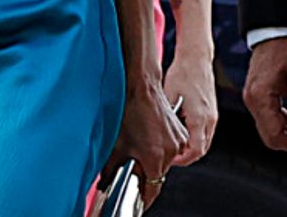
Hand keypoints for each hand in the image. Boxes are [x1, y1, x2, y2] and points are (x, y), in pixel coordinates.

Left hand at [109, 79, 187, 207]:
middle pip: (159, 175)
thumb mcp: (116, 145)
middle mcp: (171, 151)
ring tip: (140, 150)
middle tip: (132, 171)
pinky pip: (171, 148)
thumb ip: (111, 170)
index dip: (144, 198)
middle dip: (146, 175)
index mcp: (156, 158)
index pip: (153, 190)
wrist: (140, 86)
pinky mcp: (179, 130)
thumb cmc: (129, 110)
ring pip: (166, 161)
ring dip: (155, 161)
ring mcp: (177, 140)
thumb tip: (107, 181)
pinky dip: (161, 148)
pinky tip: (148, 138)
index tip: (138, 200)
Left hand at [164, 45, 218, 165]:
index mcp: (199, 117)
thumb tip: (156, 132)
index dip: (182, 160)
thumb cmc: (184, 72)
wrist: (196, 57)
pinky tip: (181, 132)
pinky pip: (206, 132)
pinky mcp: (212, 111)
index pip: (195, 151)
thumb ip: (166, 117)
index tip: (170, 159)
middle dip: (186, 157)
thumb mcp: (168, 95)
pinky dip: (195, 138)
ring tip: (174, 146)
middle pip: (202, 150)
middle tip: (170, 157)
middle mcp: (209, 118)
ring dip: (191, 147)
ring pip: (205, 142)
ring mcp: (212, 115)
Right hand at [241, 36, 286, 154]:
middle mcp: (252, 98)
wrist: (274, 27)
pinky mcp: (257, 92)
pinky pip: (268, 115)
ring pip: (268, 127)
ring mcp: (252, 96)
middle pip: (268, 135)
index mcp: (259, 96)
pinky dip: (282, 122)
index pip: (274, 135)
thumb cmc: (286, 45)